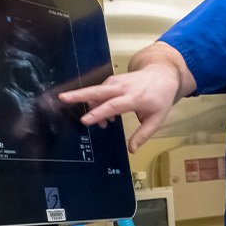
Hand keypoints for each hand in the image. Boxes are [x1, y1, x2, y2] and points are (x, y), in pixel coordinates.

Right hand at [57, 63, 180, 151]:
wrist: (163, 75)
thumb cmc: (160, 98)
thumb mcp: (157, 118)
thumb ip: (144, 134)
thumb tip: (132, 150)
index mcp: (136, 97)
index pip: (114, 105)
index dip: (99, 113)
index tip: (85, 120)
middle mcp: (123, 87)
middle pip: (98, 91)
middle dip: (79, 94)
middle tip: (62, 98)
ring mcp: (116, 82)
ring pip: (96, 92)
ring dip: (92, 107)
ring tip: (104, 123)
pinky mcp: (112, 80)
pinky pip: (99, 91)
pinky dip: (97, 103)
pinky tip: (105, 114)